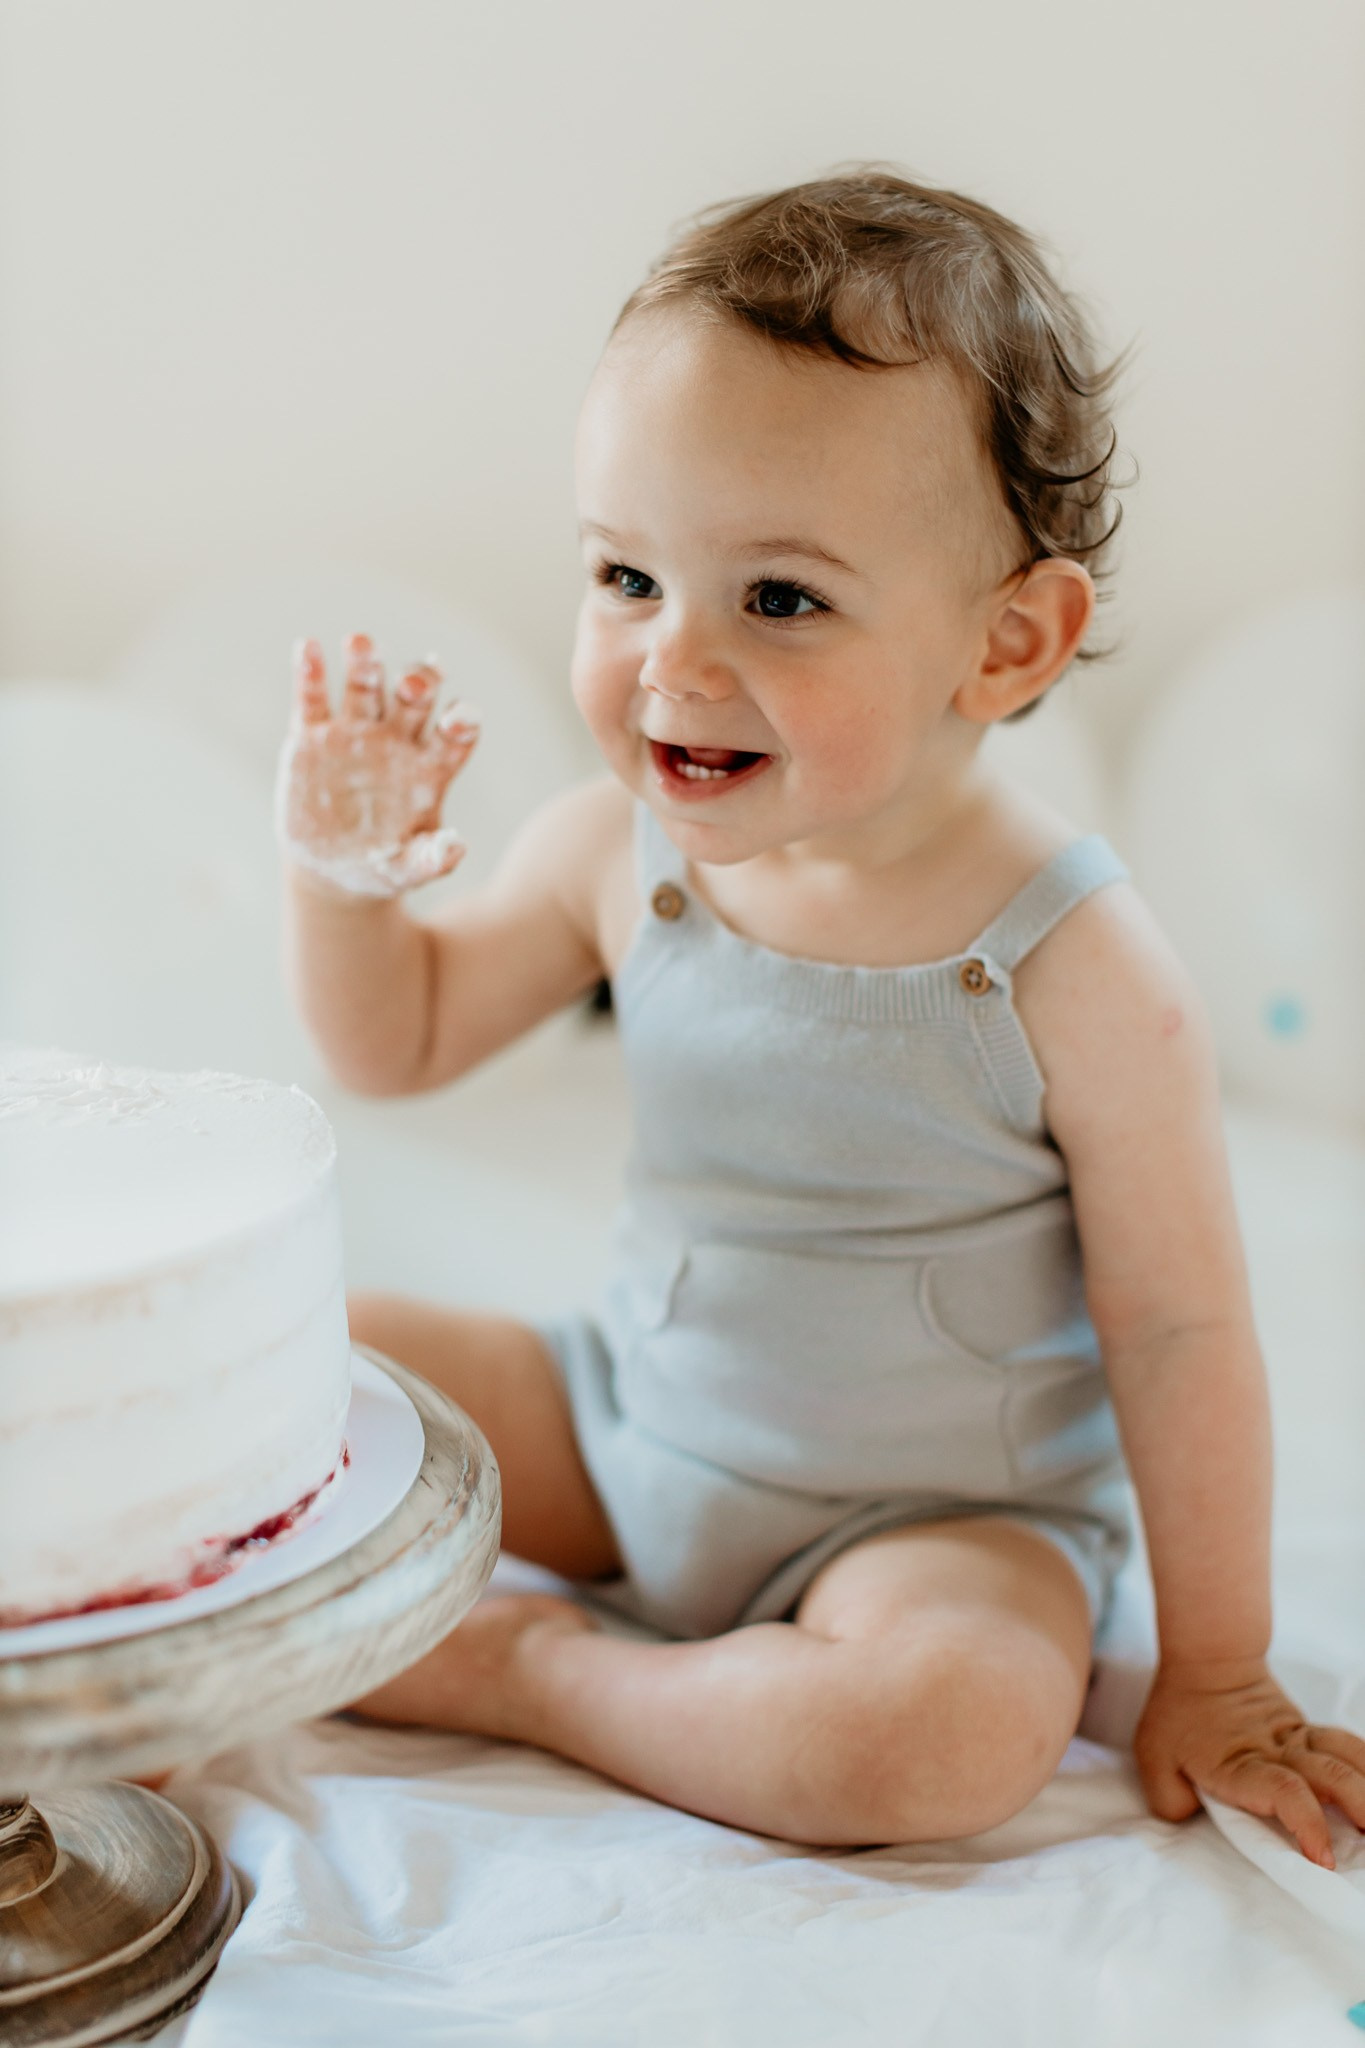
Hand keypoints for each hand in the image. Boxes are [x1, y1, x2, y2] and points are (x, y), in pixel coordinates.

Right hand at [276, 632, 478, 897]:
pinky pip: (312, 699)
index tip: (463, 716)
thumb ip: (432, 858)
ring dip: (365, 663)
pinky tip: (307, 648)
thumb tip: (457, 847)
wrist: (332, 870)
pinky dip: (309, 673)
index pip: (453, 735)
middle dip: (417, 684)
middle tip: (415, 683)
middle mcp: (396, 740)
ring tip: (361, 642)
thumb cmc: (382, 866)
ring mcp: (354, 733)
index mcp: (430, 767)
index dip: (461, 722)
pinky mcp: (312, 737)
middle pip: (412, 700)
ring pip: (364, 687)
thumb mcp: (407, 869)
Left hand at [1134, 1654, 1364, 1867]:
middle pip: (1333, 1776)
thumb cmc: (1179, 1711)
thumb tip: (1193, 1823)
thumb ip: (1170, 1800)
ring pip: (1348, 1756)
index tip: (1323, 1858)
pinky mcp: (1310, 1731)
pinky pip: (1348, 1745)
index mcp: (1242, 1764)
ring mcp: (1299, 1739)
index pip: (1284, 1792)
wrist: (1206, 1658)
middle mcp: (1279, 1751)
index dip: (1308, 1824)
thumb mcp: (1154, 1756)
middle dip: (1361, 1810)